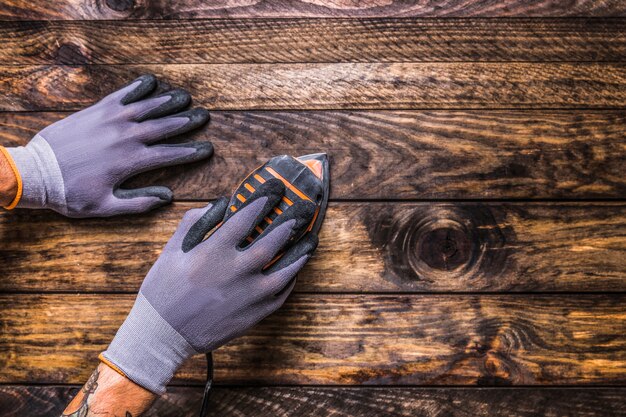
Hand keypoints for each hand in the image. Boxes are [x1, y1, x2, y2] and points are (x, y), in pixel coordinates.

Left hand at [2, 74, 210, 216]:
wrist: (37, 173)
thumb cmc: (70, 193)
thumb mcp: (105, 207)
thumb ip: (138, 203)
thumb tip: (167, 198)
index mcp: (130, 162)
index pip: (170, 154)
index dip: (191, 151)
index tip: (208, 148)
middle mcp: (125, 137)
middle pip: (164, 126)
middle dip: (187, 121)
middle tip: (204, 116)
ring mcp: (111, 120)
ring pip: (147, 107)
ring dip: (168, 101)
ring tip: (186, 97)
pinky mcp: (96, 110)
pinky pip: (122, 95)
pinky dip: (138, 87)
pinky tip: (151, 82)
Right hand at [100, 179, 317, 393]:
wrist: (162, 334)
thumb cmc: (163, 290)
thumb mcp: (171, 250)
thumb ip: (194, 222)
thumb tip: (218, 205)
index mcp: (214, 252)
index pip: (246, 217)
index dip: (263, 200)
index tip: (275, 190)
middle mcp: (236, 271)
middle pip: (273, 240)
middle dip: (290, 221)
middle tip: (302, 210)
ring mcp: (249, 295)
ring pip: (286, 269)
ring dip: (301, 252)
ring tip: (311, 239)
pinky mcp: (254, 314)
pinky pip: (281, 294)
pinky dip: (290, 280)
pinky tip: (294, 270)